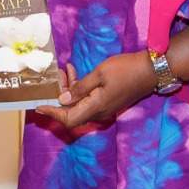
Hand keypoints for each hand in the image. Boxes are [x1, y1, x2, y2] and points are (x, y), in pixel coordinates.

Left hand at [34, 53, 155, 128]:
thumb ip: (80, 88)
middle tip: (55, 76)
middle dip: (60, 95)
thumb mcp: (99, 74)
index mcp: (96, 107)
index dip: (52, 113)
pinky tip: (76, 72)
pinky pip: (88, 99)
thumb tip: (63, 100)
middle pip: (72, 111)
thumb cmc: (125, 70)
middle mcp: (99, 112)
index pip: (68, 118)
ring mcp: (105, 108)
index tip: (38, 106)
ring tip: (65, 69)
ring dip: (70, 89)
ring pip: (80, 103)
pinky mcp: (109, 101)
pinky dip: (80, 88)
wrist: (151, 70)